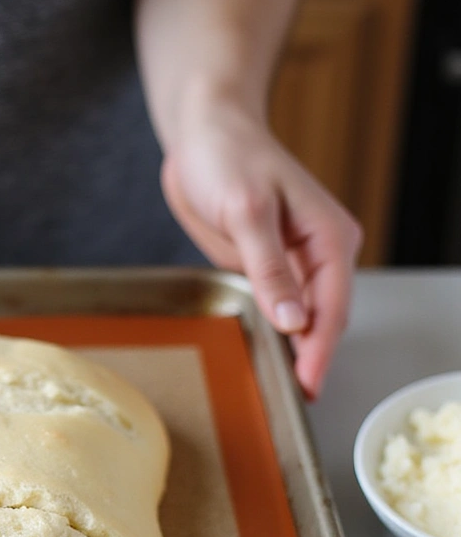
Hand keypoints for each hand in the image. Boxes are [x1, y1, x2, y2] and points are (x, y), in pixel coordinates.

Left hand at [160, 102, 361, 397]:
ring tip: (277, 390)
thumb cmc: (229, 157)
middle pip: (323, 320)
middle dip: (310, 359)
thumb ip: (269, 267)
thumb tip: (293, 318)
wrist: (204, 135)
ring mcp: (293, 265)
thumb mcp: (247, 210)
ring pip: (300, 320)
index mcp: (328, 237)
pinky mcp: (267, 270)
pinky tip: (261, 359)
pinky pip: (274, 311)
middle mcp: (318, 255)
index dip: (320, 350)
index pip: (333, 305)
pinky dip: (271, 336)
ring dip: (292, 353)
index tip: (307, 385)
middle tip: (289, 400)